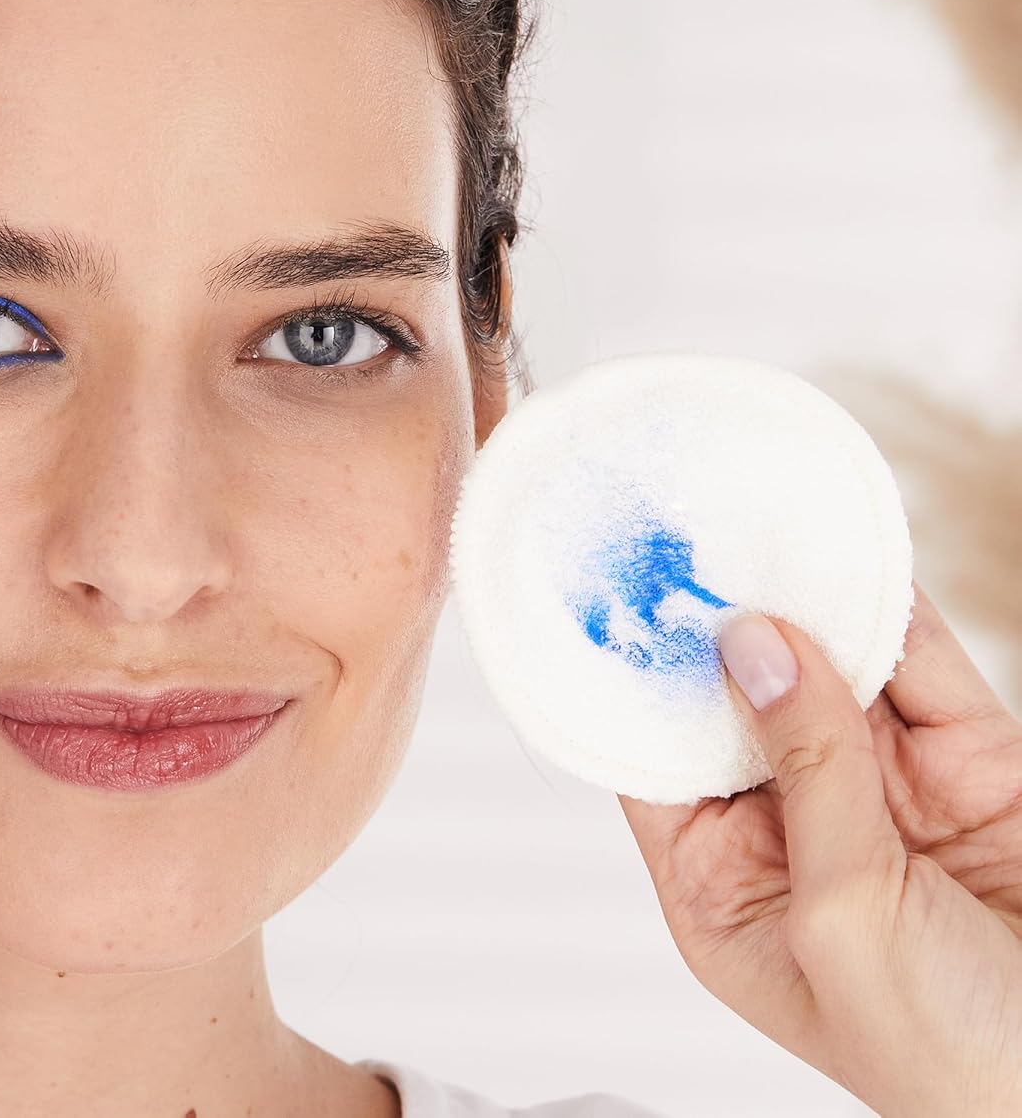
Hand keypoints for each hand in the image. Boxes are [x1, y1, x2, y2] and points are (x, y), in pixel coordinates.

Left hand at [616, 583, 1021, 1117]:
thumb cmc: (952, 1061)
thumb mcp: (845, 918)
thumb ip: (805, 774)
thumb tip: (753, 645)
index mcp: (729, 883)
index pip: (657, 759)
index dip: (637, 681)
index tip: (616, 598)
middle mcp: (793, 824)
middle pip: (738, 698)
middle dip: (718, 623)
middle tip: (684, 532)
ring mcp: (879, 786)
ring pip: (827, 666)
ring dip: (801, 598)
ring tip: (755, 520)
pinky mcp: (965, 759)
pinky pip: (918, 665)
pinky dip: (888, 605)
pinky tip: (847, 549)